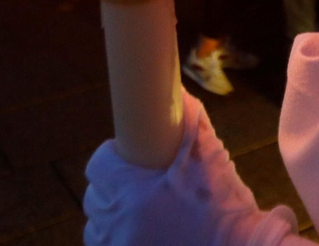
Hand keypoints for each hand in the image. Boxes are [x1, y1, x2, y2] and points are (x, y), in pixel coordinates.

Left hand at [83, 93, 303, 245]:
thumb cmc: (223, 203)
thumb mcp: (208, 156)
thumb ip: (191, 119)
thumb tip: (179, 88)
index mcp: (129, 193)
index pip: (98, 165)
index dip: (112, 156)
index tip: (128, 155)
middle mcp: (118, 224)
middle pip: (95, 196)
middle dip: (111, 185)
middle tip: (136, 181)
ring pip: (97, 226)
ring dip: (109, 215)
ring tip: (133, 208)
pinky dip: (115, 238)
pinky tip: (135, 231)